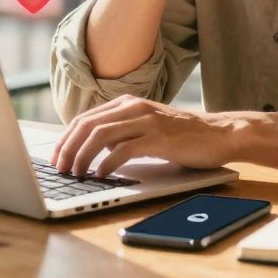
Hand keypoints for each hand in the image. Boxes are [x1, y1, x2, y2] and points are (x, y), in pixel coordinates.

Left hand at [49, 94, 240, 177]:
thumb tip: (95, 149)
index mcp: (128, 103)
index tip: (56, 157)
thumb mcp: (148, 127)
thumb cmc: (184, 135)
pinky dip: (107, 163)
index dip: (66, 138)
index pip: (86, 118)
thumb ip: (123, 132)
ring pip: (101, 135)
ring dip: (82, 156)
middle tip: (60, 168)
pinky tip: (100, 174)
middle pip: (87, 125)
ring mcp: (147, 121)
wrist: (220, 133)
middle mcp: (134, 107)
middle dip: (68, 148)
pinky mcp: (159, 138)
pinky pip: (124, 149)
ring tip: (76, 173)